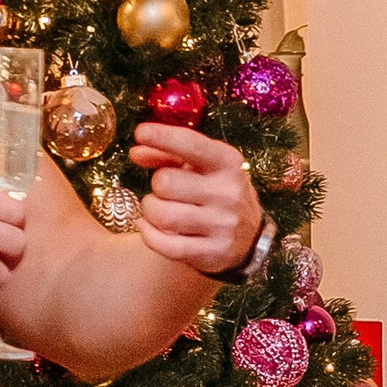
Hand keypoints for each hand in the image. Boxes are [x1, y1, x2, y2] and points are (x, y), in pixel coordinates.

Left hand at [127, 125, 263, 275]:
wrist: (250, 237)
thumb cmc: (216, 192)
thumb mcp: (201, 167)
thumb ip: (168, 155)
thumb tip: (136, 152)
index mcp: (228, 163)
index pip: (190, 144)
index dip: (162, 137)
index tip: (140, 133)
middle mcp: (228, 192)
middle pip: (165, 182)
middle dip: (156, 186)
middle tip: (164, 192)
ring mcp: (222, 225)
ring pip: (161, 215)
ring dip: (150, 211)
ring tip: (159, 211)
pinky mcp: (213, 253)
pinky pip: (164, 244)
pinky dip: (149, 235)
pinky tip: (151, 229)